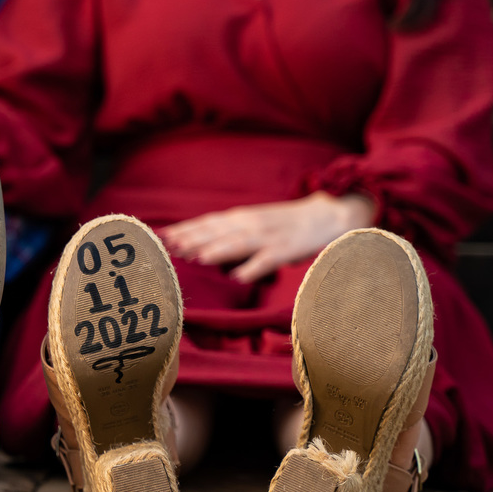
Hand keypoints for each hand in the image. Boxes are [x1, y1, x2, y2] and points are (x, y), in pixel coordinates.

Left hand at [157, 192, 374, 283]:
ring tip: (196, 258)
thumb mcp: (255, 223)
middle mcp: (252, 224)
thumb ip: (230, 233)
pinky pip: (268, 260)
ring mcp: (270, 237)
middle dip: (193, 238)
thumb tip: (198, 248)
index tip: (162, 236)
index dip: (186, 228)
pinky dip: (253, 268)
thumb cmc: (286, 223)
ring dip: (217, 250)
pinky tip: (238, 277)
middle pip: (218, 231)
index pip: (208, 222)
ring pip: (239, 243)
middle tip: (169, 246)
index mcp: (242, 217)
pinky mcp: (288, 250)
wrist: (330, 214)